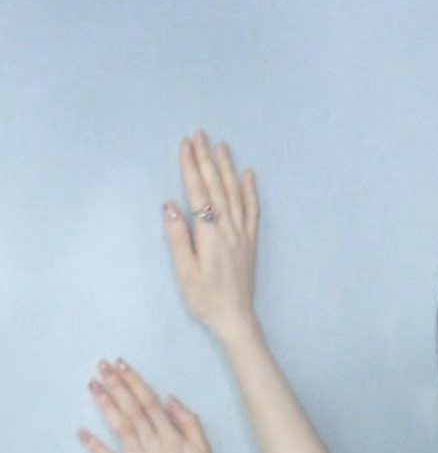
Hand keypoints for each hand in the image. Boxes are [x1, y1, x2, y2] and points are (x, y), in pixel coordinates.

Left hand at [78, 358, 217, 452]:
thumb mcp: (204, 451)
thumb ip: (189, 424)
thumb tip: (170, 400)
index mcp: (170, 437)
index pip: (149, 403)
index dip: (134, 382)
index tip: (121, 365)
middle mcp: (152, 445)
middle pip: (132, 410)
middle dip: (116, 386)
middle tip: (101, 366)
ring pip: (120, 428)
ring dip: (106, 406)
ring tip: (93, 386)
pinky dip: (95, 447)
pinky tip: (82, 432)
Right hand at [164, 129, 259, 340]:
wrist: (235, 318)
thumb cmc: (205, 299)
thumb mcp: (185, 272)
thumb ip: (178, 238)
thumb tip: (170, 206)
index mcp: (210, 235)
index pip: (198, 193)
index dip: (191, 167)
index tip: (185, 144)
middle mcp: (229, 230)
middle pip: (217, 187)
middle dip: (206, 158)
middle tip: (199, 134)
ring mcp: (242, 235)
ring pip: (235, 194)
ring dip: (227, 168)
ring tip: (221, 145)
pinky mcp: (250, 242)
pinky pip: (252, 211)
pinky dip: (250, 190)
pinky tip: (248, 174)